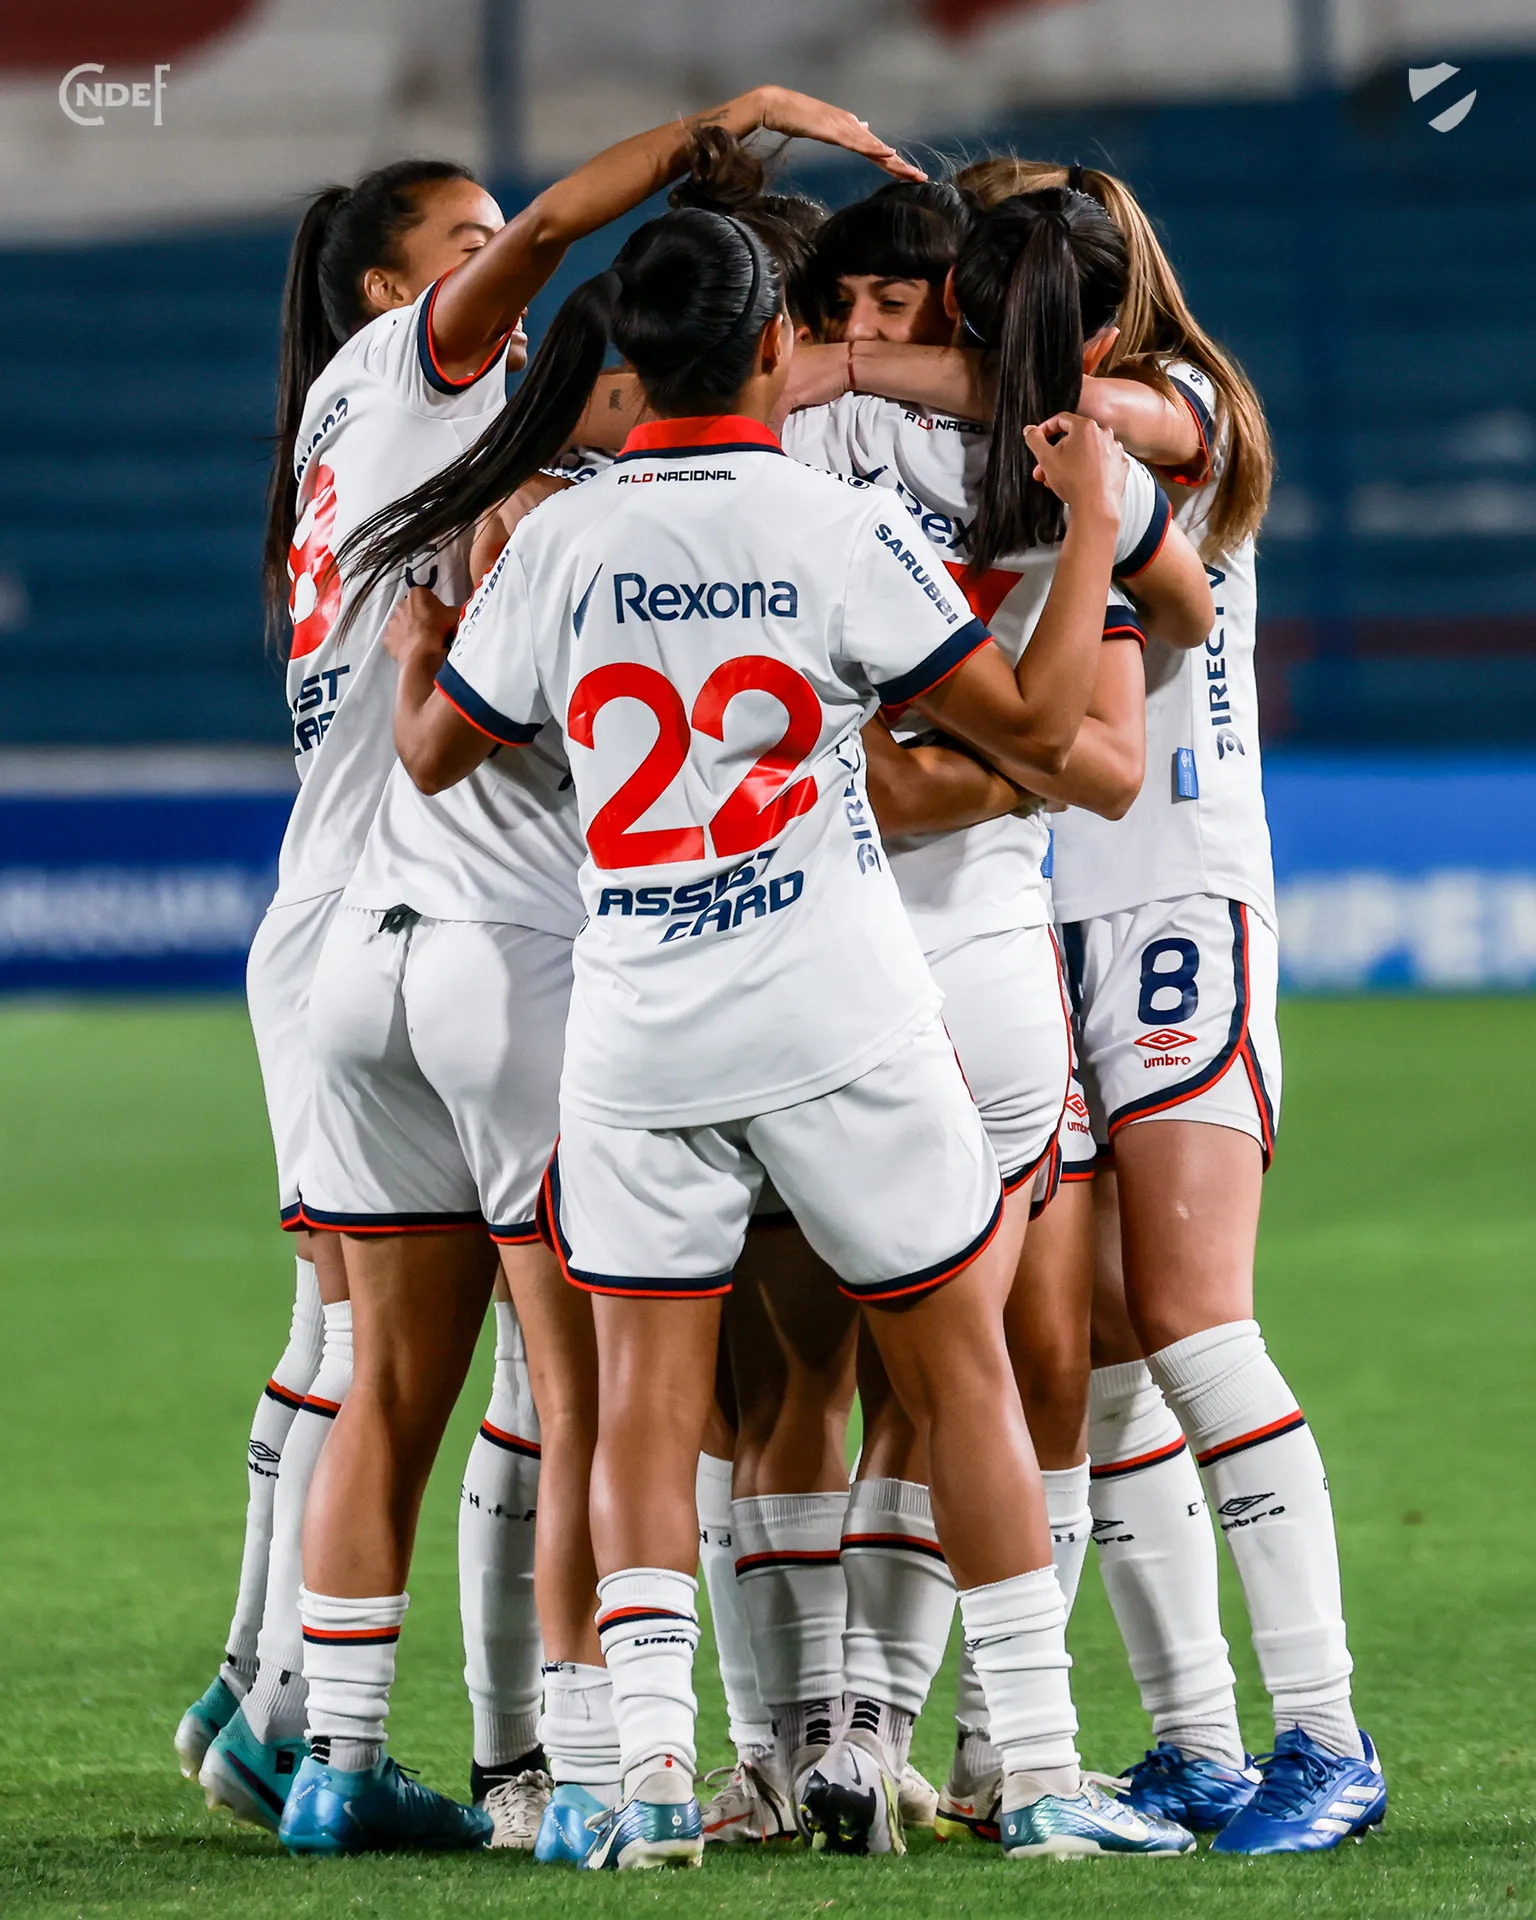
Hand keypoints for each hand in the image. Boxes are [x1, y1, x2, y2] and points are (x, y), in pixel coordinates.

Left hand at [382, 586, 456, 668]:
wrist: (423, 655)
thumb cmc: (437, 634)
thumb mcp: (455, 616)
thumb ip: (452, 611)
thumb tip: (454, 614)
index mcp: (417, 594)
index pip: (426, 594)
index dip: (434, 605)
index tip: (439, 614)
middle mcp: (401, 605)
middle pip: (412, 608)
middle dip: (421, 616)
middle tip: (433, 628)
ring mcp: (393, 621)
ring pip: (403, 623)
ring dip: (411, 629)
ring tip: (425, 640)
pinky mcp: (388, 637)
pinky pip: (396, 638)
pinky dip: (403, 642)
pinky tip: (415, 648)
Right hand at [749, 87, 925, 181]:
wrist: (776, 105)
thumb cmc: (794, 117)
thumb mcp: (822, 127)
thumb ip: (844, 131)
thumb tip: (864, 127)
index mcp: (848, 129)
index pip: (875, 150)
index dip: (892, 164)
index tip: (908, 175)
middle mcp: (851, 126)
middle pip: (880, 150)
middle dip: (901, 165)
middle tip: (921, 177)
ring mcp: (843, 127)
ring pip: (874, 148)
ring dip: (894, 161)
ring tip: (911, 172)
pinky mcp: (834, 130)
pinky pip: (857, 143)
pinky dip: (874, 148)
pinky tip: (888, 154)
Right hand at [1025, 412, 1126, 525]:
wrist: (1096, 507)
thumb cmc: (1073, 482)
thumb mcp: (1045, 458)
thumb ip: (1034, 439)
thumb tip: (1030, 430)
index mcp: (1086, 427)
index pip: (1061, 420)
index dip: (1046, 429)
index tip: (1039, 439)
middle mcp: (1103, 434)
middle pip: (1073, 439)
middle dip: (1056, 454)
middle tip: (1044, 469)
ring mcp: (1114, 450)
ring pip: (1086, 451)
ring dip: (1070, 462)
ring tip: (1059, 480)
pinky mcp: (1120, 465)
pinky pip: (1100, 463)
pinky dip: (1089, 469)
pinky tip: (1079, 481)